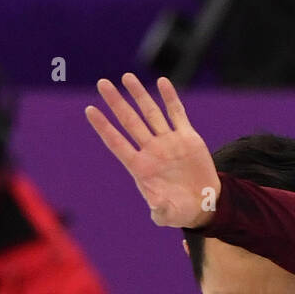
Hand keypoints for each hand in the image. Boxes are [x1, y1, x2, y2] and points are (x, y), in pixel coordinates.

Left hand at [84, 72, 219, 227]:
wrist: (204, 204)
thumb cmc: (181, 211)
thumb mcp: (169, 216)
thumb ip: (161, 212)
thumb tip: (156, 208)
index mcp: (142, 168)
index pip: (118, 143)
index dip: (104, 127)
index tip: (90, 110)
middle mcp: (152, 150)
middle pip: (130, 121)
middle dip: (116, 102)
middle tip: (102, 83)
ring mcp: (168, 142)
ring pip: (151, 113)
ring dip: (139, 95)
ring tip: (127, 77)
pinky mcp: (187, 138)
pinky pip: (177, 114)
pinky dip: (170, 98)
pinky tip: (162, 82)